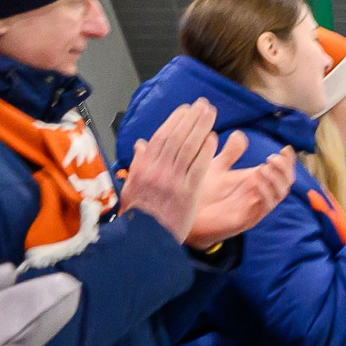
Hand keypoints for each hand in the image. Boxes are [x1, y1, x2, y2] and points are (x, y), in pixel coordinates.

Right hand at [120, 100, 217, 240]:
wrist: (145, 240)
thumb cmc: (139, 214)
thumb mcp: (131, 187)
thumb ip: (138, 164)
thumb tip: (141, 145)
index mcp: (143, 168)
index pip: (160, 138)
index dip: (174, 121)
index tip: (185, 109)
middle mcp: (157, 171)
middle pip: (177, 138)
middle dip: (192, 119)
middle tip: (204, 104)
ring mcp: (173, 182)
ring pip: (189, 149)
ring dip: (201, 128)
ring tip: (211, 114)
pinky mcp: (187, 194)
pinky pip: (198, 168)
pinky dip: (206, 152)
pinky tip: (214, 139)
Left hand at [186, 137, 294, 247]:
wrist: (188, 217)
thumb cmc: (203, 194)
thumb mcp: (217, 168)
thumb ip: (229, 153)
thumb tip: (239, 134)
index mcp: (255, 180)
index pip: (281, 170)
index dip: (287, 160)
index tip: (285, 148)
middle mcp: (259, 193)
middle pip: (286, 182)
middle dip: (285, 169)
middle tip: (272, 158)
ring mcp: (255, 207)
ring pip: (280, 194)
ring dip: (276, 180)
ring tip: (264, 169)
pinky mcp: (248, 219)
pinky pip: (265, 207)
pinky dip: (266, 194)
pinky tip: (257, 183)